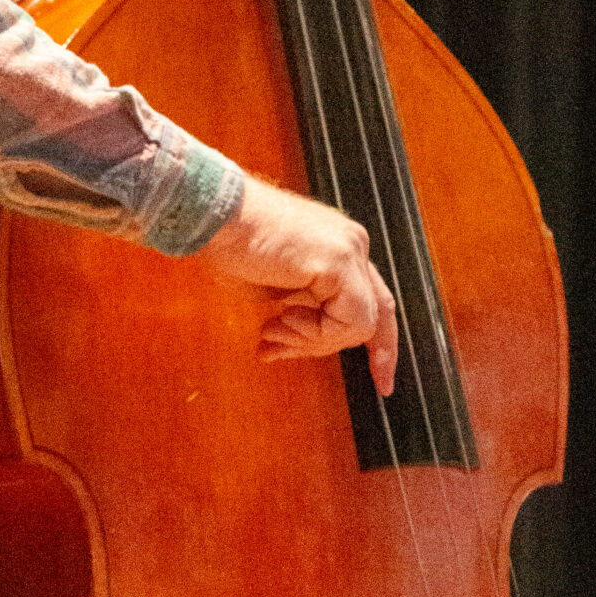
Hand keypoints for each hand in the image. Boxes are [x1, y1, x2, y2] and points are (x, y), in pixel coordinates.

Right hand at [199, 174, 397, 394]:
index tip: (382, 380)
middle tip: (307, 360)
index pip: (373, 300)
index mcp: (340, 246)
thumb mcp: (277, 287)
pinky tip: (282, 318)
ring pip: (362, 324)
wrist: (214, 216)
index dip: (379, 344)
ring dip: (314, 341)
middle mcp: (352, 245)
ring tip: (272, 333)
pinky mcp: (339, 263)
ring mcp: (350, 251)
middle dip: (362, 353)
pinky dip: (317, 333)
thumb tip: (304, 339)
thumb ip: (304, 307)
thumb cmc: (231, 244)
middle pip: (378, 314)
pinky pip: (350, 321)